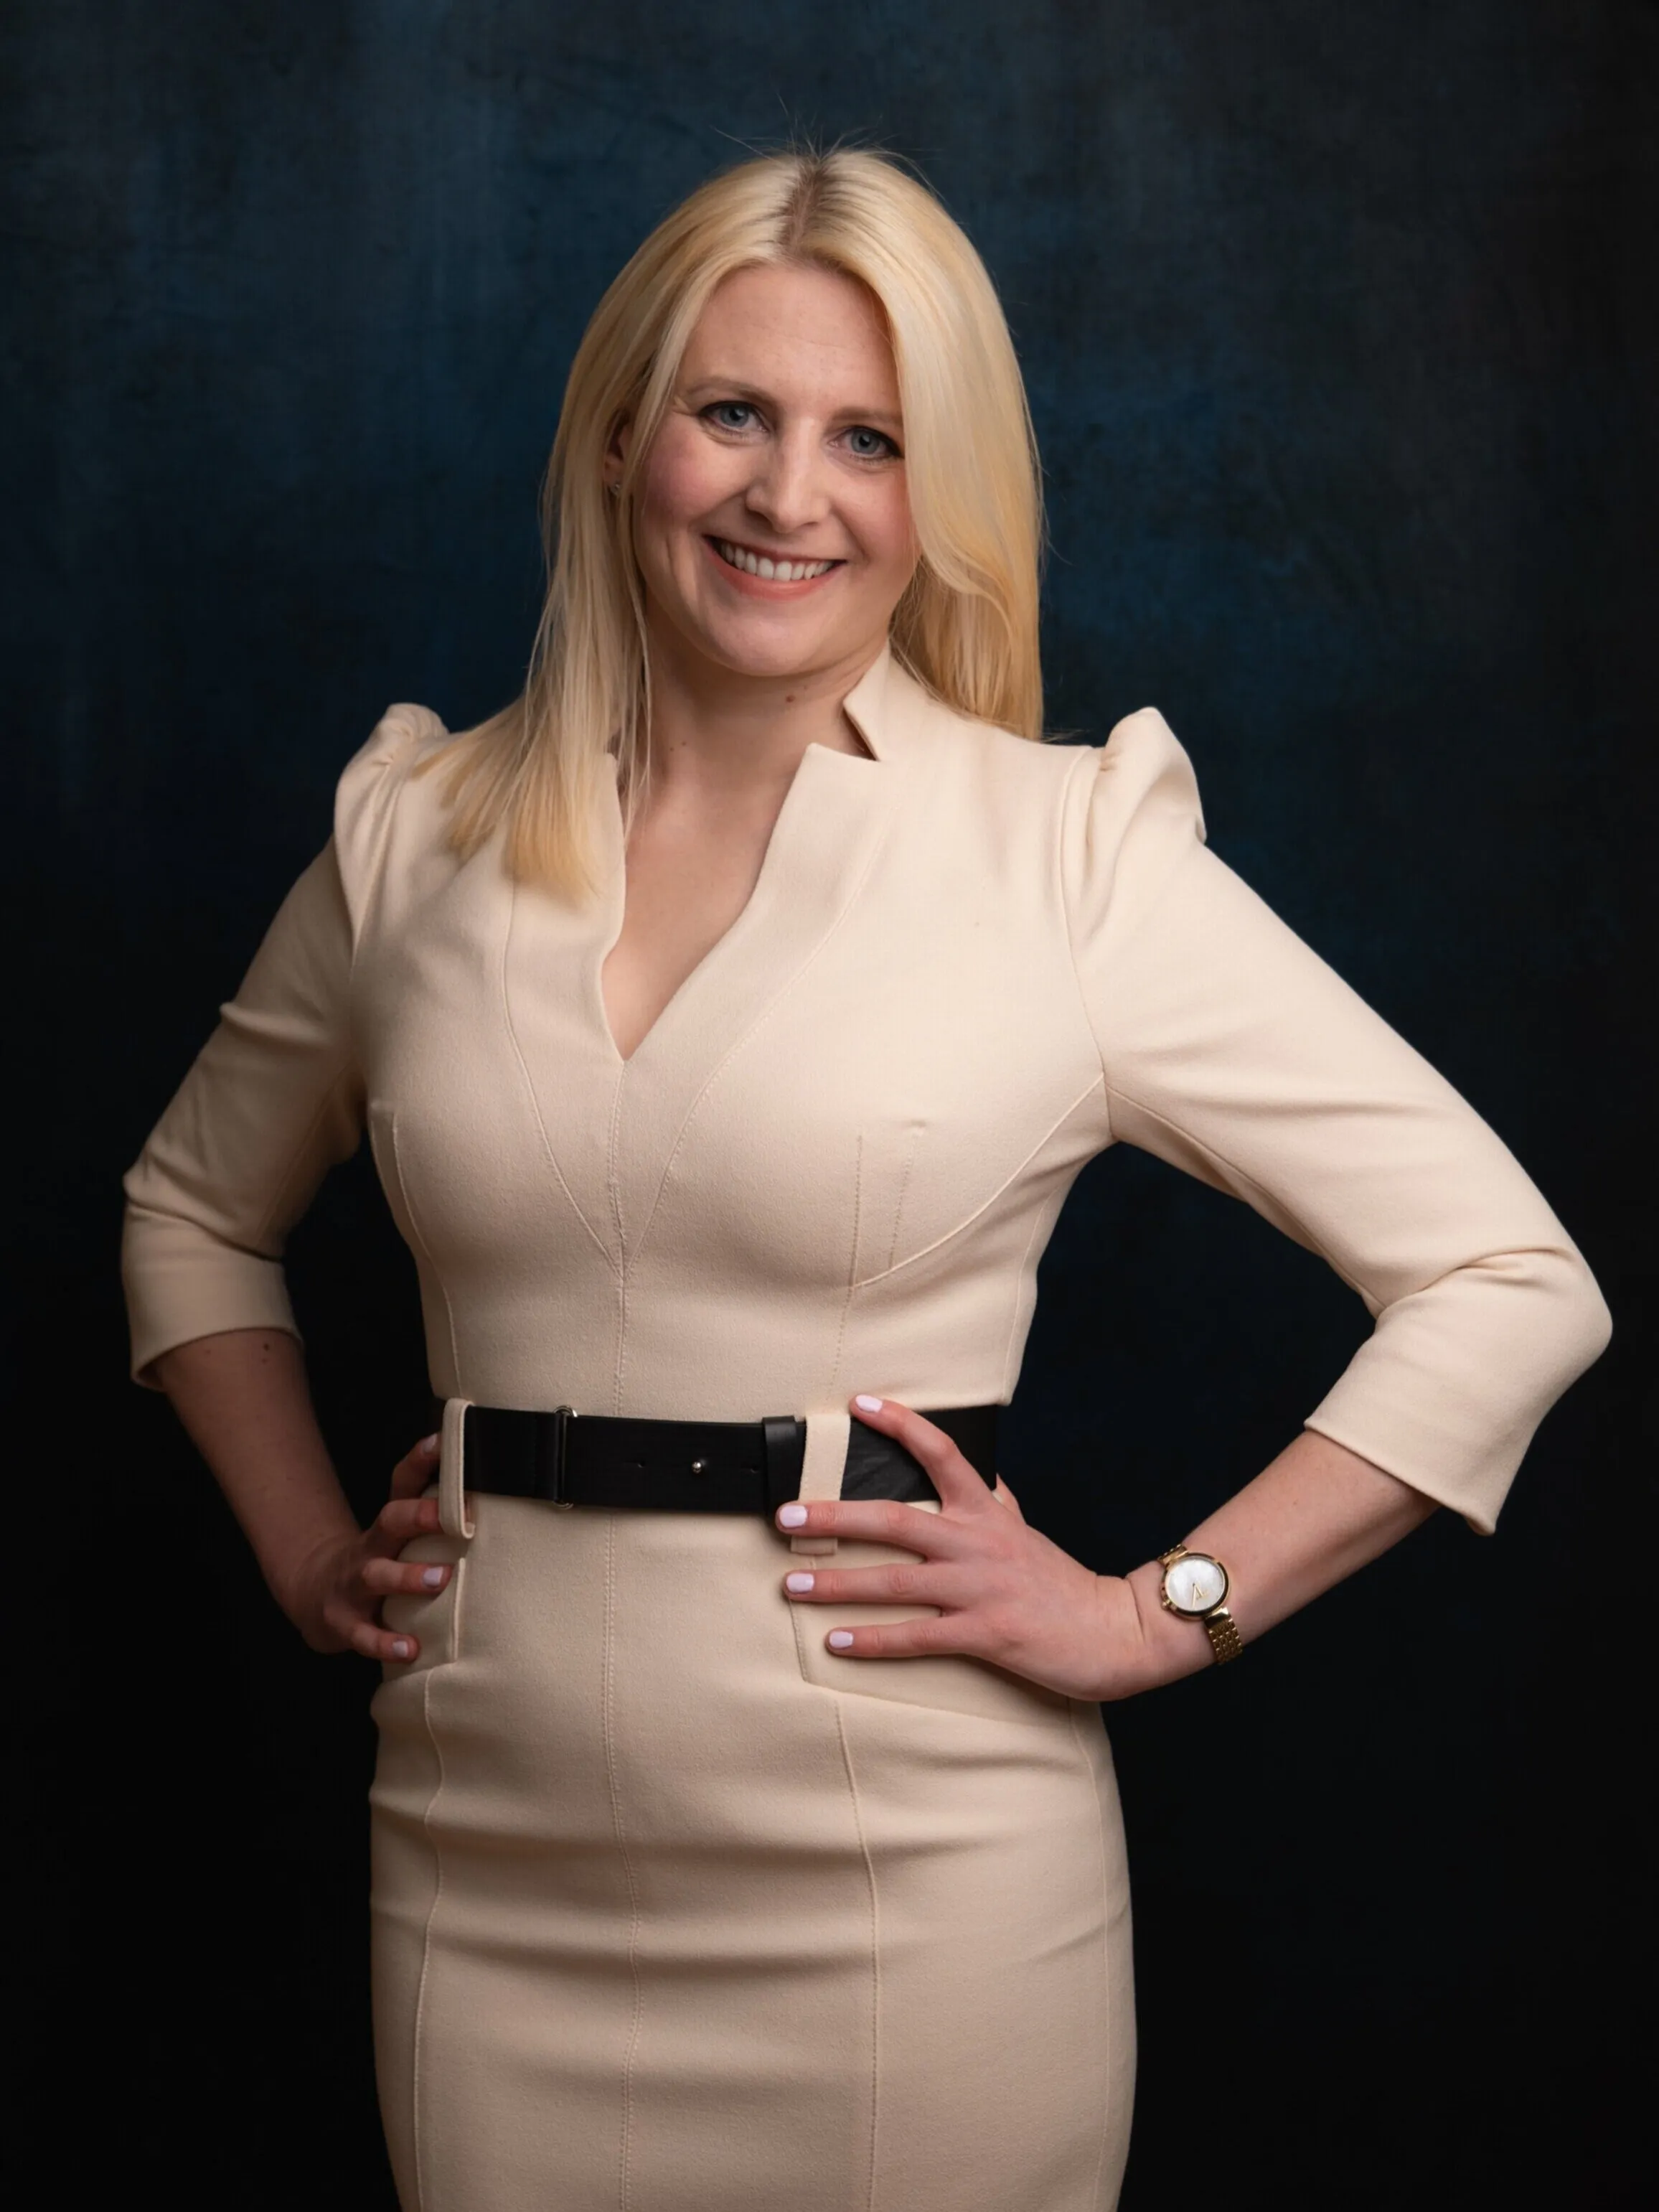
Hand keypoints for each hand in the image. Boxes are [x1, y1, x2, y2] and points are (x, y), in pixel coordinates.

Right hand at [282, 1433, 449, 1662]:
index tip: (446, 1438)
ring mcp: (353, 1585)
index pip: (403, 1483)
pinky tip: (410, 1649)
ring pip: (377, 1575)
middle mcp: (370, 1548)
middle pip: (390, 1522)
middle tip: (455, 1517)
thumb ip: (435, 1516)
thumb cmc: (378, 1562)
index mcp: (388, 1524)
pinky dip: (386, 1643)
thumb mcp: (398, 1537)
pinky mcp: (343, 1622)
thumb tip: (492, 1483)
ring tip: (441, 1578)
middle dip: (419, 1516)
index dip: (422, 1459)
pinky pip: (364, 1634)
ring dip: (408, 1577)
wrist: (315, 1597)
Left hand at [775, 1395, 1152, 1701]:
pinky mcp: (983, 1634)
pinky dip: (872, 1641)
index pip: (940, 1454)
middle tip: (785, 1516)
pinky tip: (836, 1642)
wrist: (1113, 1631)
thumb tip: (980, 1469)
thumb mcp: (1025, 1528)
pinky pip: (916, 1638)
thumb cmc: (1061, 1581)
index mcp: (987, 1511)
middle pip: (894, 1519)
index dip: (899, 1425)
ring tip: (791, 1584)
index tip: (858, 1404)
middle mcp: (977, 1542)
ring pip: (894, 1582)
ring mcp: (978, 1589)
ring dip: (836, 1583)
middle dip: (834, 1516)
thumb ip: (996, 1499)